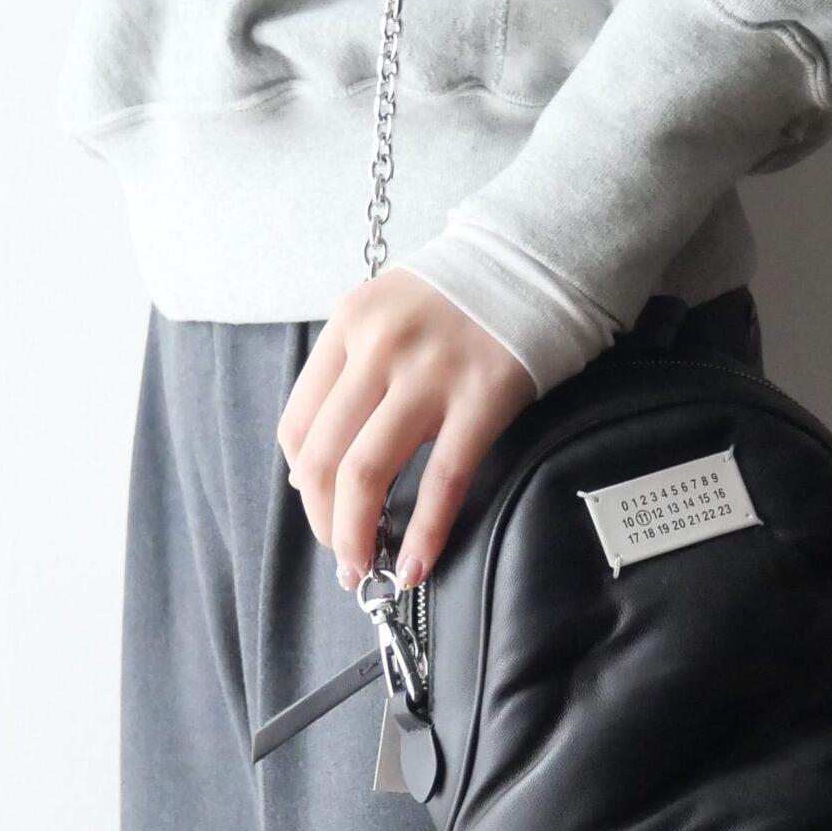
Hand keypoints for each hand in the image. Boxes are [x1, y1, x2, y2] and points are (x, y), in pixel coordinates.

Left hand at [276, 268, 538, 589]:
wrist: (534, 261)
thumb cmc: (457, 299)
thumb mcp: (385, 315)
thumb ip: (350, 374)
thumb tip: (314, 467)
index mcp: (348, 326)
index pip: (297, 423)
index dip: (301, 482)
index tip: (318, 508)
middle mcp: (378, 349)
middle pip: (323, 456)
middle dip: (323, 520)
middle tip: (342, 555)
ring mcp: (429, 374)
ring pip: (366, 473)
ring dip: (356, 535)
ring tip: (364, 569)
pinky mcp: (482, 399)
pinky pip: (443, 480)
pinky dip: (424, 533)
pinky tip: (416, 566)